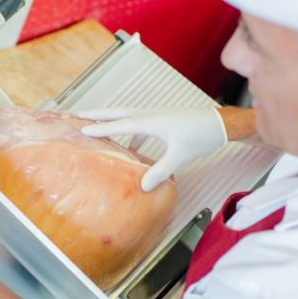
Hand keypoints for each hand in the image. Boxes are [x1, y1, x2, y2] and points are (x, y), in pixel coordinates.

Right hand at [79, 107, 226, 191]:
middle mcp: (150, 115)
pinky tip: (129, 145)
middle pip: (117, 113)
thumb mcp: (179, 156)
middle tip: (78, 113)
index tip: (82, 128)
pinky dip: (128, 130)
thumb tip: (142, 185)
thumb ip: (159, 171)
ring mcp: (155, 115)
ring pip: (126, 115)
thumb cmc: (200, 137)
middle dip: (97, 114)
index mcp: (151, 122)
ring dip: (110, 118)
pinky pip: (137, 122)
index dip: (100, 128)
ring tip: (96, 124)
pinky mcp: (161, 119)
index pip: (120, 126)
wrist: (219, 123)